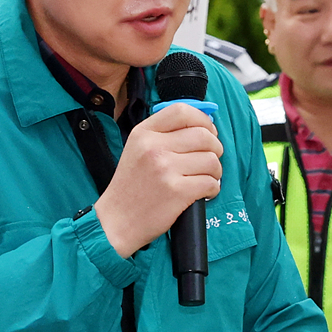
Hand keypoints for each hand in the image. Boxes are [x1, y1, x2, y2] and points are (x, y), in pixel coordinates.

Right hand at [94, 102, 223, 258]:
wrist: (116, 221)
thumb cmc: (132, 187)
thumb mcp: (137, 149)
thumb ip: (163, 134)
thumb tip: (203, 126)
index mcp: (144, 133)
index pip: (181, 111)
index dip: (202, 119)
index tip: (208, 131)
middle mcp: (154, 147)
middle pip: (203, 135)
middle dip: (215, 148)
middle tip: (210, 160)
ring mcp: (165, 169)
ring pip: (211, 160)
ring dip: (215, 171)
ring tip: (206, 178)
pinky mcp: (177, 191)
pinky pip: (211, 182)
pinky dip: (213, 188)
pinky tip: (203, 192)